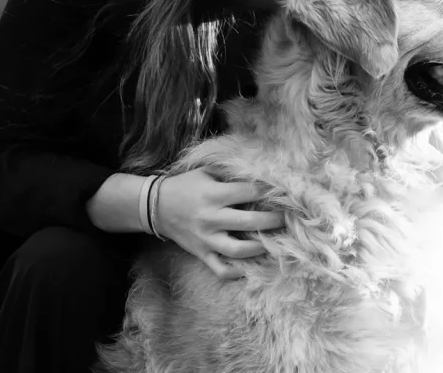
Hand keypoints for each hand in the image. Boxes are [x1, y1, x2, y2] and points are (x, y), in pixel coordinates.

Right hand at [155, 165, 283, 279]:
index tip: (282, 192)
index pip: (248, 192)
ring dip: (260, 248)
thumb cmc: (185, 185)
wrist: (156, 206)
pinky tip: (251, 266)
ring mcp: (206, 239)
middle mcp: (211, 218)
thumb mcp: (206, 171)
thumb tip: (259, 171)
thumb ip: (230, 172)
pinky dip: (237, 272)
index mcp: (214, 195)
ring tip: (273, 242)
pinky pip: (221, 269)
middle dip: (272, 220)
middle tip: (286, 219)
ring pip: (238, 251)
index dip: (267, 191)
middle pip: (249, 222)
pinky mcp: (201, 253)